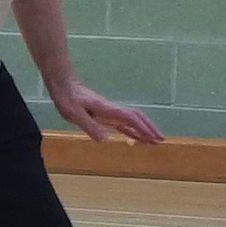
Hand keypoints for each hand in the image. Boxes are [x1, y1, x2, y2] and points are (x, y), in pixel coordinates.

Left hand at [49, 79, 164, 145]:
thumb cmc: (67, 98)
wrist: (64, 85)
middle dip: (149, 128)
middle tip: (161, 140)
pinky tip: (136, 138)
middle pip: (136, 117)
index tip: (152, 138)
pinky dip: (132, 130)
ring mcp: (109, 112)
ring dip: (144, 129)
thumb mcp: (73, 113)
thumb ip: (89, 125)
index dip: (142, 128)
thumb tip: (105, 139)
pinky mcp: (105, 114)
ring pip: (132, 120)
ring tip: (154, 141)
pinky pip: (122, 123)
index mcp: (107, 109)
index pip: (129, 118)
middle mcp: (112, 110)